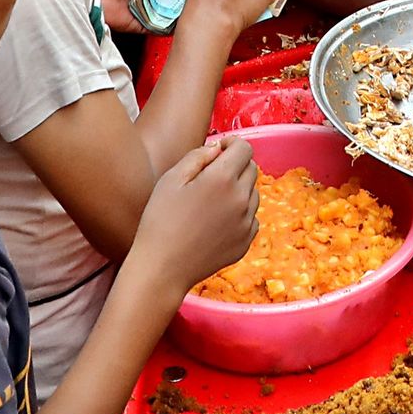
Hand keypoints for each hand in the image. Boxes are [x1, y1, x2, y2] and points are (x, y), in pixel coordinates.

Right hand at [135, 132, 261, 292]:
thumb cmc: (160, 221)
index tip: (216, 152)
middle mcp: (241, 199)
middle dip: (235, 165)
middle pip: (251, 169)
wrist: (163, 269)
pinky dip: (239, 213)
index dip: (230, 144)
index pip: (244, 148)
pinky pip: (251, 217)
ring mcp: (246, 223)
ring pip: (253, 193)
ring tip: (211, 202)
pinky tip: (216, 222)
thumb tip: (218, 149)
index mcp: (223, 179)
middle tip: (210, 177)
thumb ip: (197, 156)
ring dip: (238, 189)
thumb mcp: (171, 179)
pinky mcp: (246, 242)